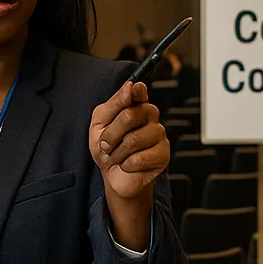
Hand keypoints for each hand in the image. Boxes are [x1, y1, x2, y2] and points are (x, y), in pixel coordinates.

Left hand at [89, 81, 169, 201]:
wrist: (113, 175)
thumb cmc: (107, 149)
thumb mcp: (99, 125)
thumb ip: (113, 105)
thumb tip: (130, 87)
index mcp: (134, 106)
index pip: (139, 92)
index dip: (136, 90)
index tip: (132, 89)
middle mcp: (150, 117)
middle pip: (129, 116)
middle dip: (110, 134)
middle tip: (106, 144)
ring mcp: (159, 136)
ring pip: (133, 140)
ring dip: (117, 153)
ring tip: (118, 156)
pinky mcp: (163, 155)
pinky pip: (138, 158)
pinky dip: (126, 165)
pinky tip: (128, 164)